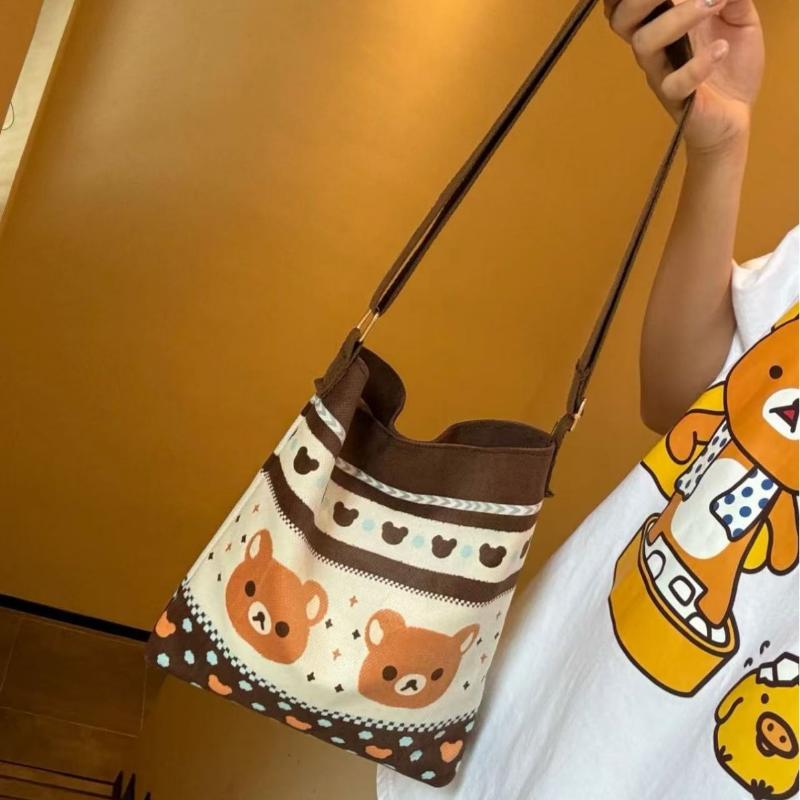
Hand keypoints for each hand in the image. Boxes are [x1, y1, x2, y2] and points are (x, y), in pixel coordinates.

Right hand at [605, 0, 763, 154]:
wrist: (736, 113)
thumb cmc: (730, 65)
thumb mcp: (738, 17)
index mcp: (661, 23)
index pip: (627, 6)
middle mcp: (653, 47)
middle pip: (622, 19)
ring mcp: (661, 73)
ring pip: (644, 43)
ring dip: (677, 18)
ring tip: (713, 2)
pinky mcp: (675, 98)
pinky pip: (675, 82)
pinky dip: (699, 63)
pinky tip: (721, 49)